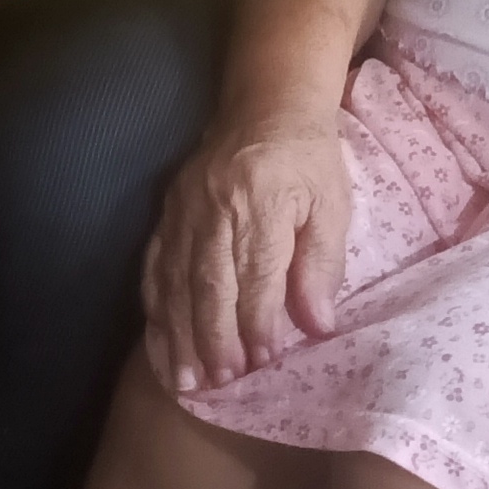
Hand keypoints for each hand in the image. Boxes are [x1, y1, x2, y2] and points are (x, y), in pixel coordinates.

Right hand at [141, 108, 350, 397]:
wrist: (265, 104)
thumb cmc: (308, 161)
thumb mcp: (333, 205)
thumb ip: (323, 265)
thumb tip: (316, 326)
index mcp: (264, 199)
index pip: (257, 273)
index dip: (257, 323)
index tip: (262, 363)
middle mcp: (216, 205)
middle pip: (209, 283)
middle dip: (212, 339)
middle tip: (218, 383)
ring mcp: (184, 207)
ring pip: (176, 280)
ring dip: (178, 334)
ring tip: (184, 380)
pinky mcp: (166, 210)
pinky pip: (155, 265)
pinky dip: (156, 308)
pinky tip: (161, 342)